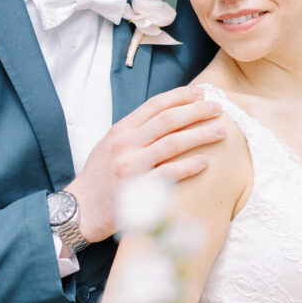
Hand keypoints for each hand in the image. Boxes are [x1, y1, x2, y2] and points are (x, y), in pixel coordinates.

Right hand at [66, 85, 222, 242]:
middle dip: (196, 111)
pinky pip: (169, 173)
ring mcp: (131, 166)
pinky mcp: (137, 189)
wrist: (81, 209)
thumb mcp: (110, 145)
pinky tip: (205, 162)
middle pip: (168, 120)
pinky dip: (189, 166)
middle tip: (217, 108)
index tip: (200, 92)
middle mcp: (125, 144)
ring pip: (173, 143)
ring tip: (220, 131)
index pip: (155, 105)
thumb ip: (134, 131)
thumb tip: (165, 116)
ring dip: (200, 135)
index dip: (180, 96)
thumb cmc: (99, 177)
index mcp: (120, 130)